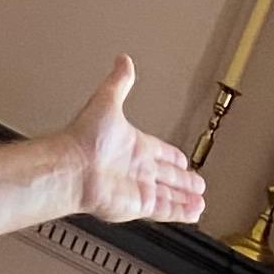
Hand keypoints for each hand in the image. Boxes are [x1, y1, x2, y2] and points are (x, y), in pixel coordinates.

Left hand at [66, 57, 206, 224]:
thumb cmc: (84, 139)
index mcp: (134, 146)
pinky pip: (166, 211)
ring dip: (185, 198)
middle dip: (184, 180)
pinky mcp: (140, 205)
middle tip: (197, 183)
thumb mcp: (107, 101)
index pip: (160, 152)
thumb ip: (119, 83)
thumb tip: (123, 61)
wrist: (72, 168)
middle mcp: (137, 169)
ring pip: (169, 195)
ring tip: (200, 201)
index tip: (182, 159)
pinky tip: (193, 213)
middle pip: (167, 176)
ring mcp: (139, 189)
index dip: (172, 156)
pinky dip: (181, 212)